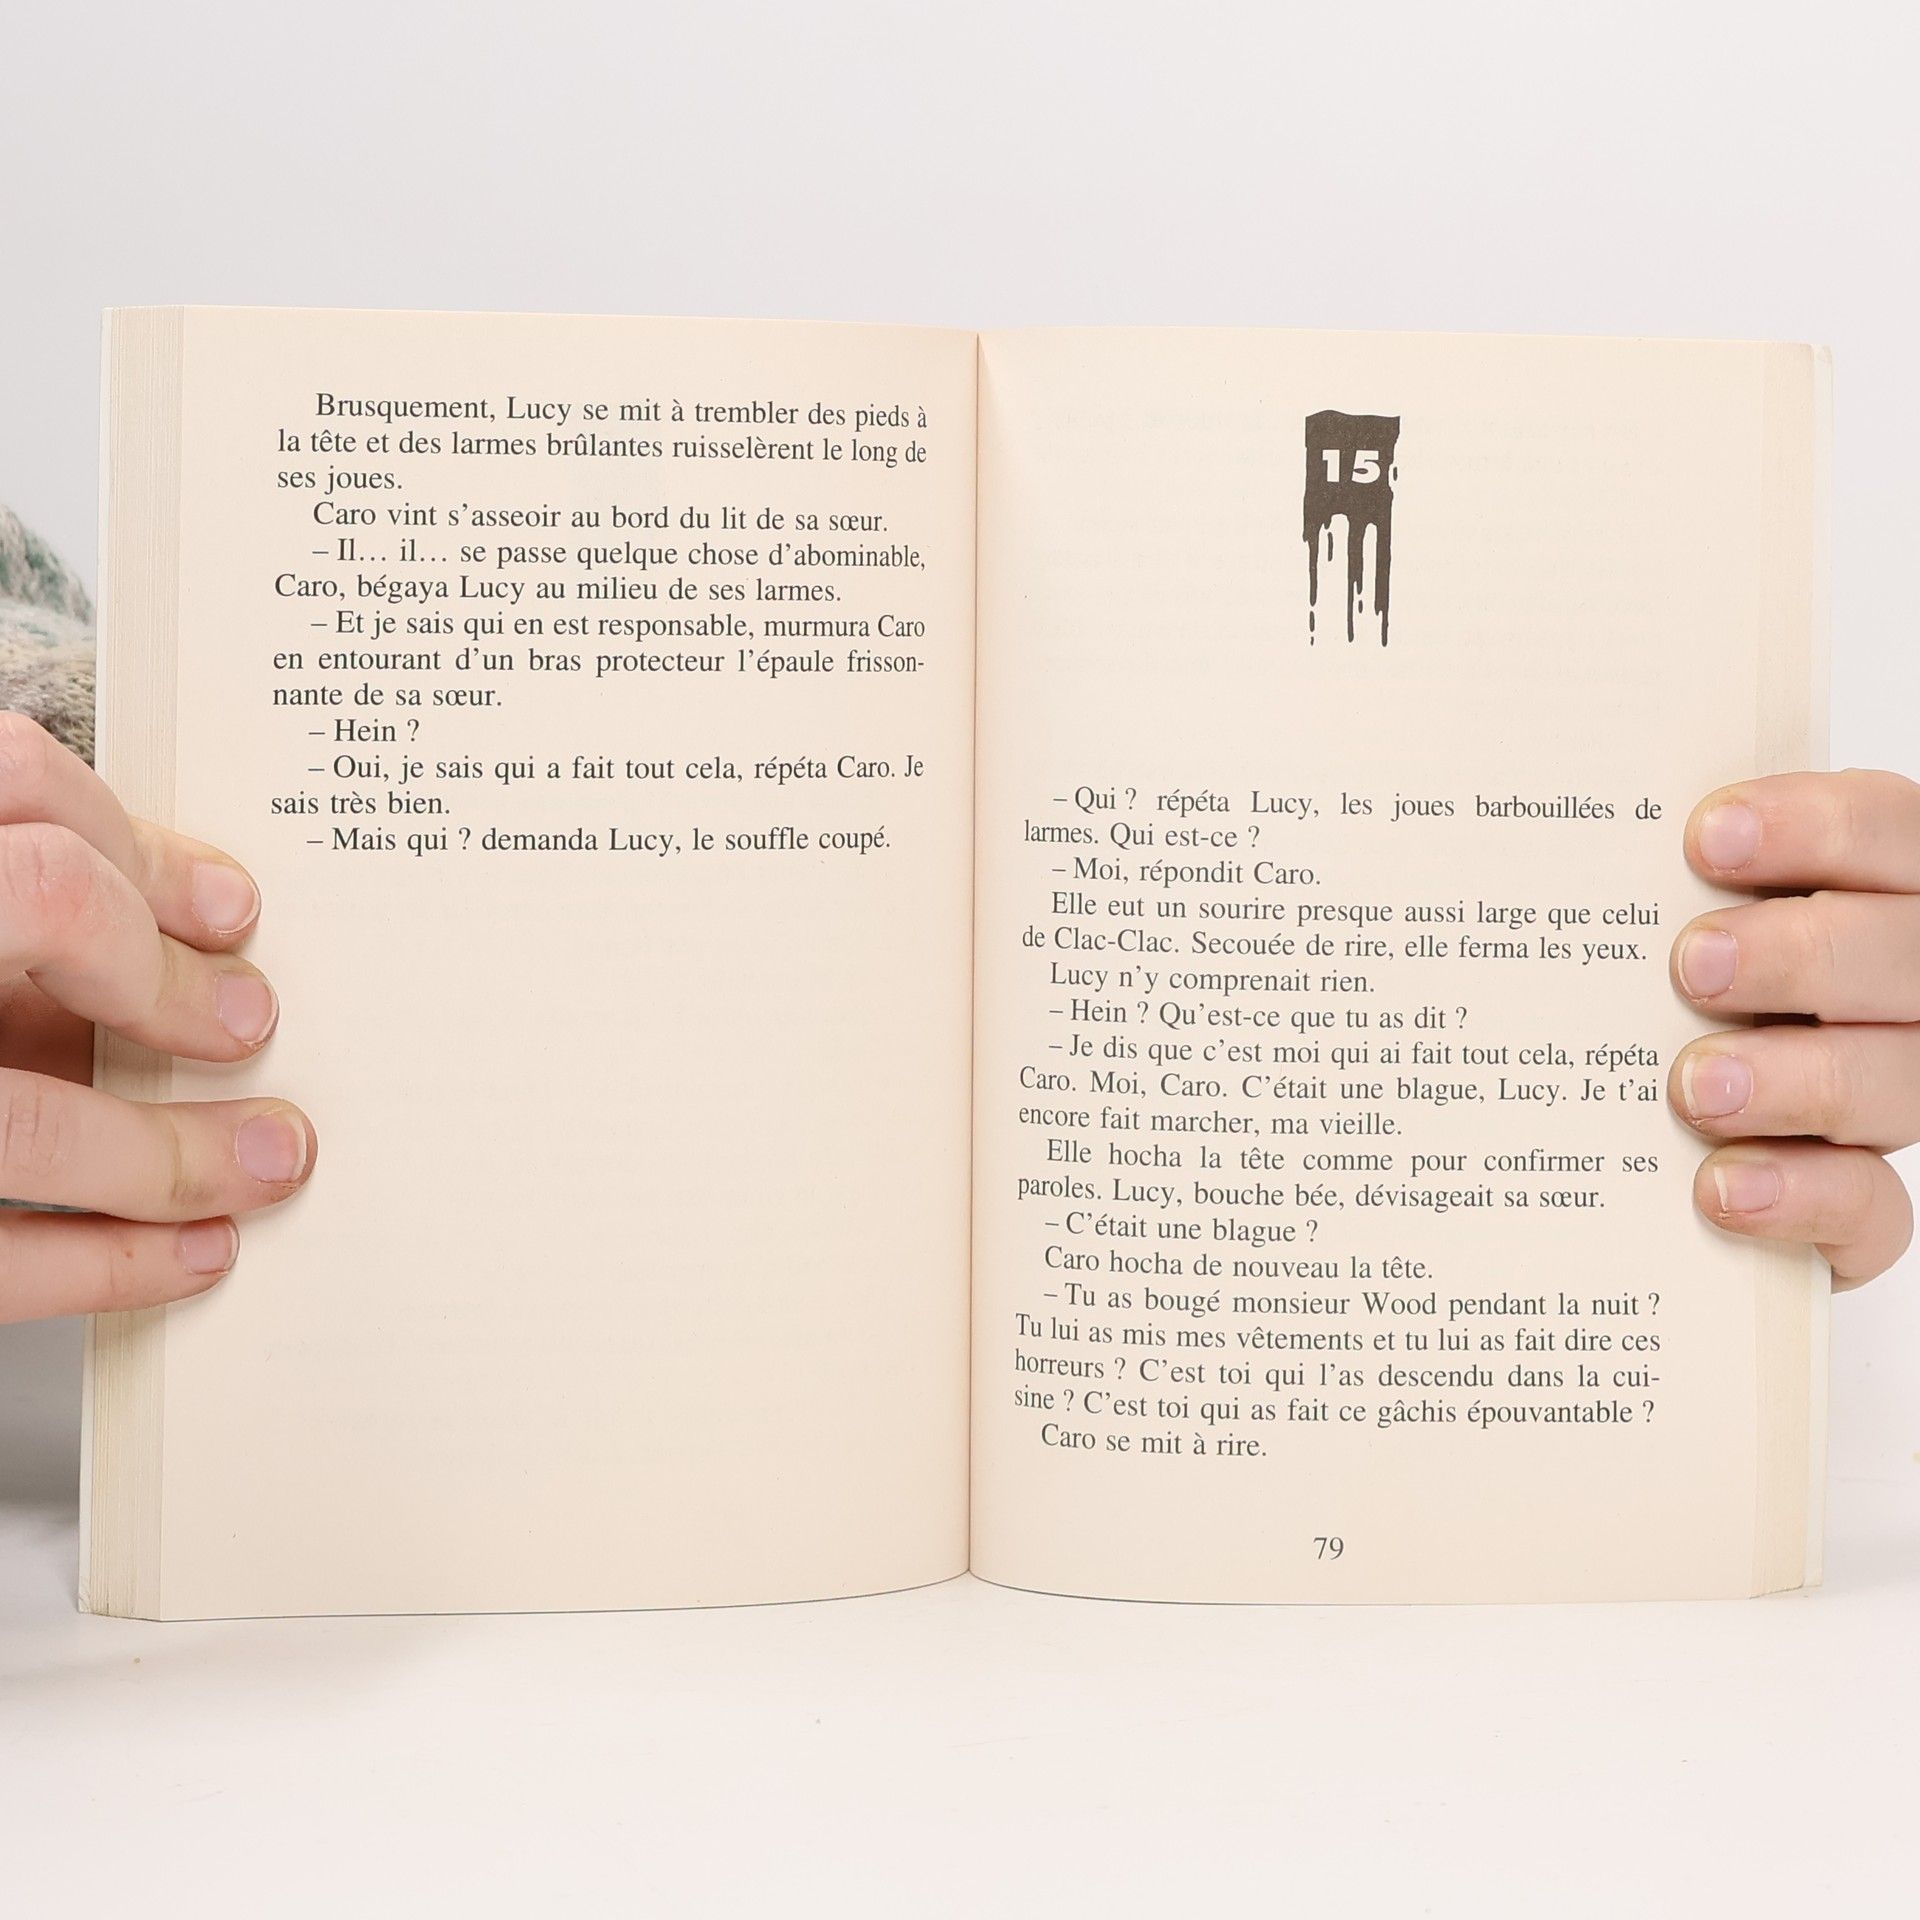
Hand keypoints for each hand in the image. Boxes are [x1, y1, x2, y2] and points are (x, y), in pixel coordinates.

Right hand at [0, 712, 314, 1322]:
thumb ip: (29, 910)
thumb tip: (210, 924)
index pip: (10, 781)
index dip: (137, 848)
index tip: (231, 914)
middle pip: (39, 898)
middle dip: (161, 977)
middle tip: (247, 1025)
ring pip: (23, 1116)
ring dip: (171, 1154)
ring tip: (266, 1163)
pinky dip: (106, 1264)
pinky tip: (191, 1253)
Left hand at [1671, 770, 1917, 1287]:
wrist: (1630, 1149)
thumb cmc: (1637, 987)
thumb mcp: (1638, 913)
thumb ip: (1633, 871)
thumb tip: (1516, 789)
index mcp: (1867, 888)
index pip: (1883, 827)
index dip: (1814, 825)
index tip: (1704, 838)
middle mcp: (1900, 988)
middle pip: (1907, 952)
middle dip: (1803, 954)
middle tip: (1694, 965)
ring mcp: (1891, 1095)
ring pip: (1898, 1080)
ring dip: (1798, 1079)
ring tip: (1692, 1088)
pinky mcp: (1858, 1203)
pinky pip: (1873, 1205)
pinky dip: (1802, 1195)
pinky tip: (1720, 1187)